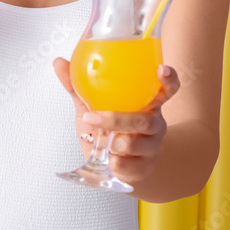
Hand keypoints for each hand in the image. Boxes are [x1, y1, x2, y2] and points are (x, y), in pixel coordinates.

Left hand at [53, 58, 180, 184]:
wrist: (112, 165)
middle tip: (92, 118)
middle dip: (116, 120)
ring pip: (132, 144)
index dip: (169, 80)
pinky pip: (126, 165)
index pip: (167, 89)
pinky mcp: (145, 167)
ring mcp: (152, 147)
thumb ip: (78, 86)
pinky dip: (110, 162)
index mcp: (146, 103)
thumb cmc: (105, 130)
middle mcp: (154, 123)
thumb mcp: (91, 107)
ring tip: (99, 142)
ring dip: (109, 143)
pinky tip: (107, 159)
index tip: (162, 69)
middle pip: (145, 120)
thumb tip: (59, 62)